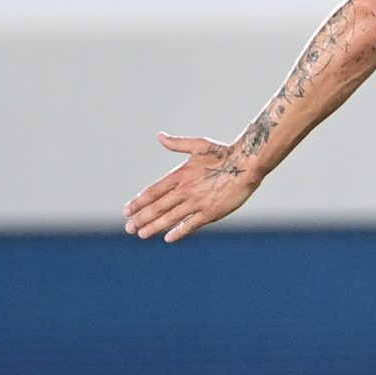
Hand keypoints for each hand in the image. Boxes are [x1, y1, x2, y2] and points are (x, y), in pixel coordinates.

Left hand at [122, 132, 261, 242]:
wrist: (248, 164)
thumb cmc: (224, 153)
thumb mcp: (199, 145)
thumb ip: (177, 144)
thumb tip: (160, 136)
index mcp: (181, 174)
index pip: (153, 191)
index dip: (139, 202)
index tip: (127, 210)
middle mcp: (186, 190)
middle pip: (158, 206)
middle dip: (141, 218)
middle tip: (129, 227)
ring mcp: (197, 202)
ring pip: (170, 217)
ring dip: (154, 227)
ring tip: (142, 234)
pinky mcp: (210, 212)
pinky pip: (190, 225)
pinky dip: (178, 232)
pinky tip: (168, 238)